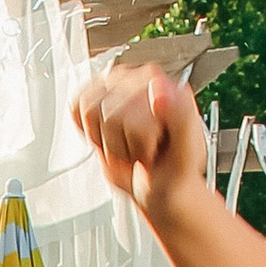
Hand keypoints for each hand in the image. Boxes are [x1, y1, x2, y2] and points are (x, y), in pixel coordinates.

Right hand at [73, 62, 208, 227]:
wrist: (161, 186)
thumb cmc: (176, 172)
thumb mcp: (188, 153)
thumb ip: (182, 116)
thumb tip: (158, 87)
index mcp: (169, 87)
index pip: (134, 109)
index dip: (139, 139)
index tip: (154, 148)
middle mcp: (143, 80)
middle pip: (109, 114)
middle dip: (123, 144)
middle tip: (142, 150)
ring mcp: (119, 86)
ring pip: (90, 111)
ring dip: (108, 142)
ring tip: (128, 146)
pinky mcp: (98, 96)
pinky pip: (76, 108)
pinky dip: (90, 133)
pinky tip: (110, 138)